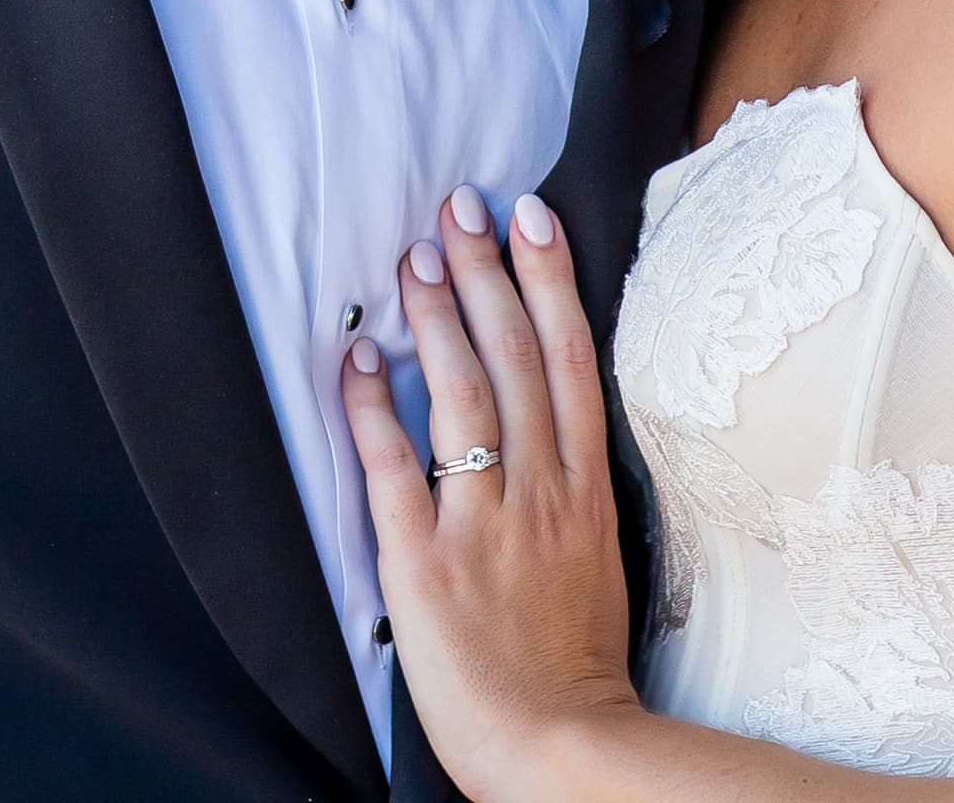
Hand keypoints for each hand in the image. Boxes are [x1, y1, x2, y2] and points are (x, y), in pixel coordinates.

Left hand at [344, 188, 639, 796]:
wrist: (562, 747)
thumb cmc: (577, 667)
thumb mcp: (598, 561)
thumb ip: (572, 494)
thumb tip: (550, 435)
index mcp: (585, 488)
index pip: (571, 361)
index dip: (550, 281)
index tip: (532, 218)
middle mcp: (540, 490)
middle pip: (515, 356)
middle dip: (487, 272)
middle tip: (460, 204)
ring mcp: (483, 522)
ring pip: (462, 394)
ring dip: (436, 317)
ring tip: (414, 257)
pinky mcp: (426, 562)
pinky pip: (394, 468)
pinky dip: (373, 408)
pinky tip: (355, 359)